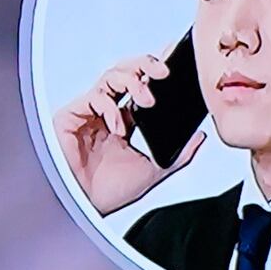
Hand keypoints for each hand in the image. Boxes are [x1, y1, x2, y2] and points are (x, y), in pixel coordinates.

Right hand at [55, 49, 177, 213]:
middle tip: (164, 72)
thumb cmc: (106, 193)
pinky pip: (93, 97)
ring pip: (110, 76)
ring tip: (147, 98)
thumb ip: (178, 154)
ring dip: (132, 81)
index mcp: (124, 122)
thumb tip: (199, 136)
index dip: (155, 72)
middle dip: (145, 66)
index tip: (175, 62)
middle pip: (125, 72)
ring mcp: (88, 113)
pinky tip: (118, 128)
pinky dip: (110, 108)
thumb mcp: (153, 171)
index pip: (141, 87)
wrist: (83, 208)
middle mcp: (106, 113)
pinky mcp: (71, 116)